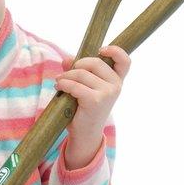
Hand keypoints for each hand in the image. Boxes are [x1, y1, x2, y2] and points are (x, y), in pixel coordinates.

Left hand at [54, 45, 130, 167]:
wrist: (85, 134)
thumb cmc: (84, 109)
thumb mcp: (84, 87)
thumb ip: (79, 72)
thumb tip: (67, 59)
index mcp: (117, 80)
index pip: (125, 61)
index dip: (115, 51)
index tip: (100, 50)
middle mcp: (116, 85)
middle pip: (95, 62)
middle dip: (77, 66)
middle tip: (65, 74)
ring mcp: (107, 93)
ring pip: (82, 74)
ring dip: (66, 76)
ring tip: (59, 83)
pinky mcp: (95, 100)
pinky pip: (75, 85)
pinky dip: (64, 84)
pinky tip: (59, 88)